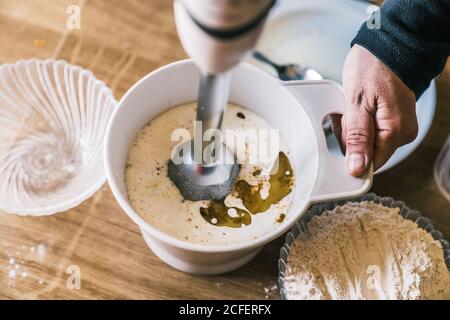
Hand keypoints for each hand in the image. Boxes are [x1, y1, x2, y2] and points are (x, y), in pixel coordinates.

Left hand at [334, 44, 417, 176]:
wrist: (386, 44)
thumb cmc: (372, 67)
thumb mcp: (357, 103)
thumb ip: (357, 138)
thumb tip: (357, 168)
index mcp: (395, 132)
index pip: (371, 164)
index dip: (352, 156)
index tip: (341, 138)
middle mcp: (403, 133)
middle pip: (369, 152)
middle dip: (352, 138)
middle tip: (349, 114)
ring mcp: (400, 125)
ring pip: (369, 141)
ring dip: (355, 129)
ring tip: (355, 106)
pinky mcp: (395, 119)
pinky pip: (373, 130)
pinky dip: (361, 121)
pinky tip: (360, 107)